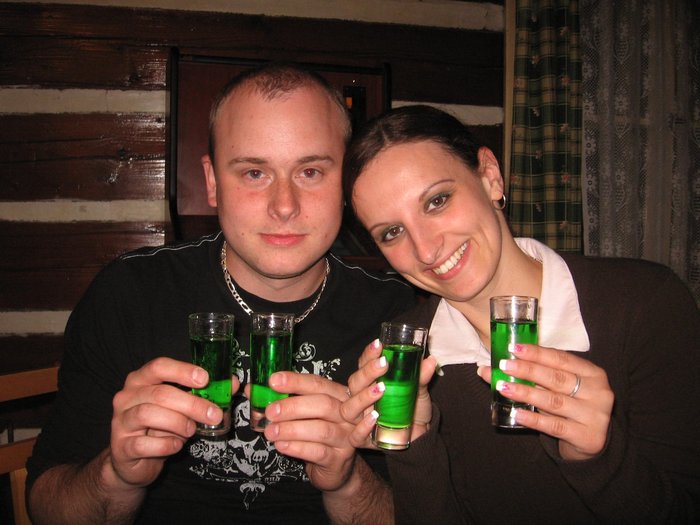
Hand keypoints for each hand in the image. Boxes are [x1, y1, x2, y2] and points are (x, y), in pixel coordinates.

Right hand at [109, 357, 238, 487]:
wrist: (133, 459)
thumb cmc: (161, 426)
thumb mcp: (182, 407)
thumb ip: (205, 394)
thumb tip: (232, 383)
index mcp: (141, 380)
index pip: (159, 366)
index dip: (182, 371)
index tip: (205, 379)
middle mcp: (127, 397)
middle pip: (160, 393)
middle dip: (191, 404)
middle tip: (213, 414)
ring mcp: (120, 421)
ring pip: (148, 414)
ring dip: (178, 423)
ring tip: (191, 430)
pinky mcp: (121, 447)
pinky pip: (144, 443)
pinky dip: (165, 445)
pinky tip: (176, 445)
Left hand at [260, 371, 356, 491]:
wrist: (336, 467)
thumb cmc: (316, 434)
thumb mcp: (302, 414)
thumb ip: (281, 400)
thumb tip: (251, 390)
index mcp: (337, 395)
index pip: (317, 383)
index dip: (295, 381)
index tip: (273, 381)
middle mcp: (346, 414)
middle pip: (323, 404)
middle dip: (293, 407)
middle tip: (270, 412)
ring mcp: (346, 436)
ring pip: (321, 429)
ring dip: (292, 429)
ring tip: (270, 432)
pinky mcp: (340, 458)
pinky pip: (319, 451)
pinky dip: (297, 448)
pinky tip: (281, 446)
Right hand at [343, 339, 437, 448]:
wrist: (420, 435)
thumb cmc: (413, 408)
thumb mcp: (419, 390)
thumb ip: (421, 376)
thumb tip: (430, 359)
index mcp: (371, 382)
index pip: (363, 364)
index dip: (368, 354)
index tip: (379, 344)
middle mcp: (362, 398)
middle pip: (354, 382)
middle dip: (367, 371)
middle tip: (384, 363)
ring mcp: (361, 419)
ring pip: (349, 408)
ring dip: (363, 396)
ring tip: (381, 389)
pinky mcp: (367, 439)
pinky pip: (357, 435)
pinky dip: (364, 426)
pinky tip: (375, 417)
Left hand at [477, 344, 613, 459]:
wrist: (590, 442)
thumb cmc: (569, 407)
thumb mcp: (559, 388)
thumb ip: (535, 375)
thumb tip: (491, 368)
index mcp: (593, 373)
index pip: (562, 358)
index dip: (537, 353)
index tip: (513, 348)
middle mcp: (598, 392)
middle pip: (557, 378)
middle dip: (528, 370)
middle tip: (504, 365)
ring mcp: (595, 416)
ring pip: (554, 401)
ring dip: (526, 393)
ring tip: (503, 387)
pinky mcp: (587, 437)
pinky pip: (554, 426)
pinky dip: (533, 419)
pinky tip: (516, 413)